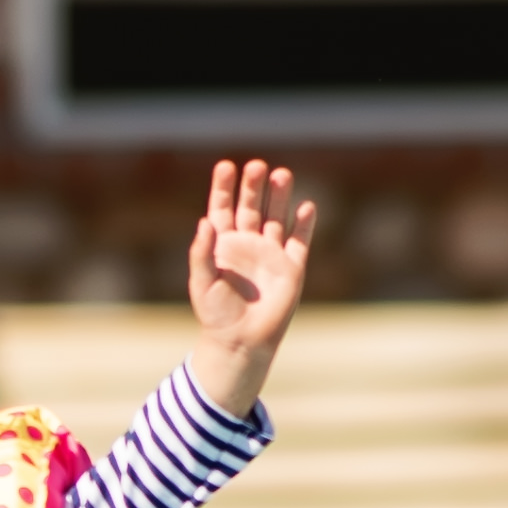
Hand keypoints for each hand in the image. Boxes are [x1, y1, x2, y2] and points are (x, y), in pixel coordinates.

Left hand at [184, 155, 316, 416]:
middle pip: (251, 206)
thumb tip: (204, 222)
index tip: (226, 166)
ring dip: (279, 196)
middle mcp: (248, 244)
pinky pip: (300, 240)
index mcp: (223, 244)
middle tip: (257, 166)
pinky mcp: (292, 267)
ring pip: (276, 217)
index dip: (224, 187)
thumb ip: (201, 252)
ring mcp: (271, 254)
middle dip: (253, 186)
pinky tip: (306, 206)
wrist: (240, 341)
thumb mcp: (201, 282)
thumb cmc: (216, 313)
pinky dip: (304, 224)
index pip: (223, 208)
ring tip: (281, 174)